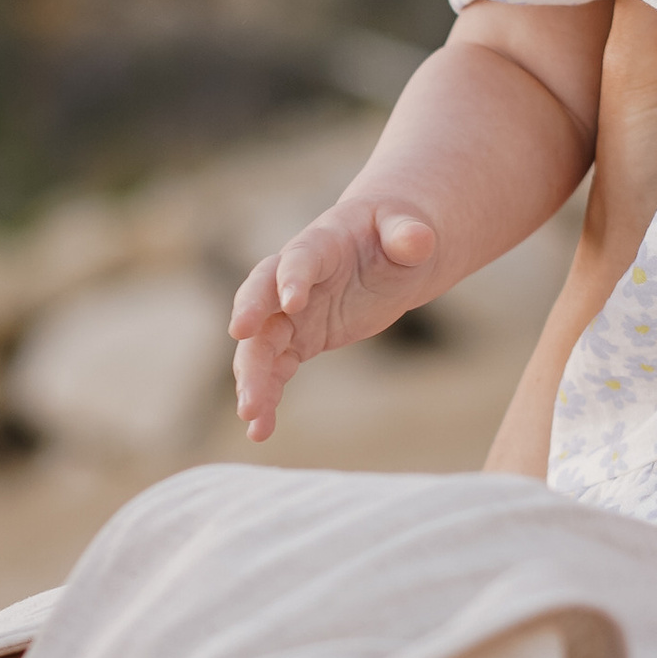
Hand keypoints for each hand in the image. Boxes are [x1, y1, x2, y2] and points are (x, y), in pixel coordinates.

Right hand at [231, 198, 438, 440]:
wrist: (387, 251)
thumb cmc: (395, 232)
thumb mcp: (407, 227)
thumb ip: (407, 234)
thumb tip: (417, 241)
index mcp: (321, 243)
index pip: (301, 257)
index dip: (293, 277)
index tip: (292, 302)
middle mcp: (292, 277)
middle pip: (261, 294)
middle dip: (250, 315)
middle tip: (239, 337)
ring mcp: (291, 312)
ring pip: (260, 341)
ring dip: (251, 374)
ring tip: (250, 414)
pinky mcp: (298, 340)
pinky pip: (274, 369)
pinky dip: (266, 397)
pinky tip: (259, 430)